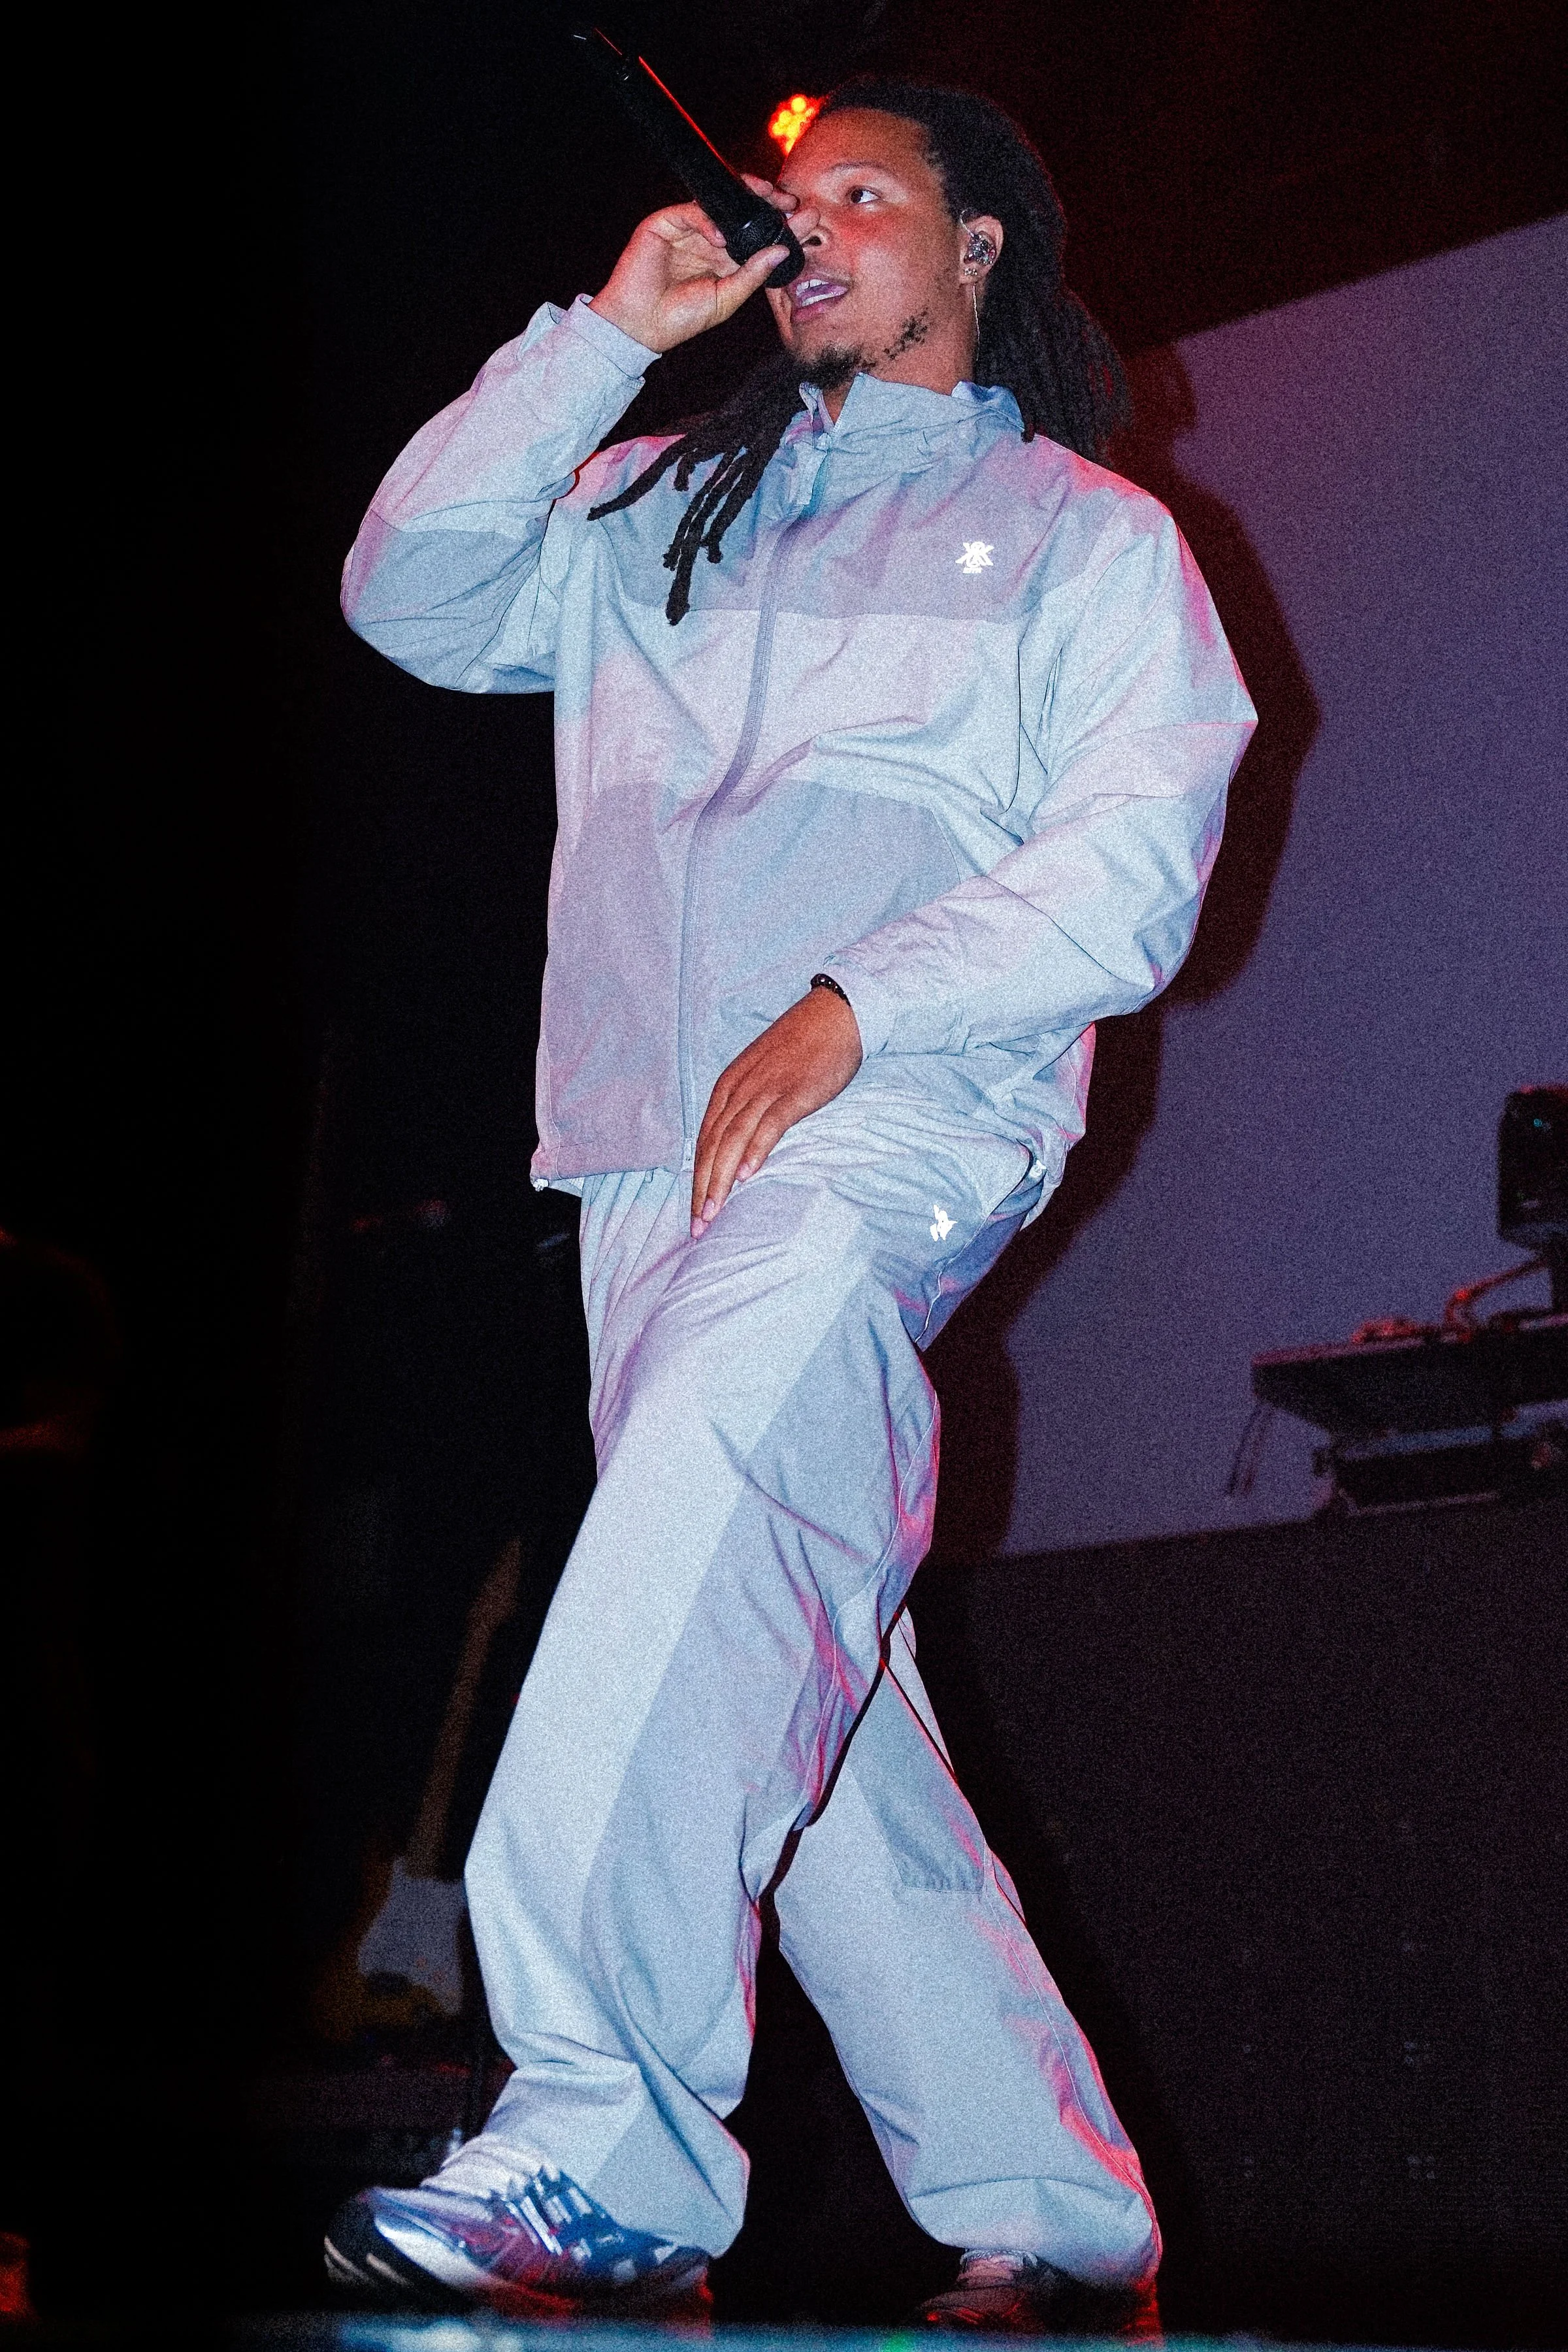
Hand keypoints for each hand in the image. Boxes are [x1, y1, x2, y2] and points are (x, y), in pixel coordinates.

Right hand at [590, 177, 809, 353]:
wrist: (639, 325)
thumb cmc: (680, 319)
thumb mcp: (726, 299)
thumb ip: (753, 275)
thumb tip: (782, 252)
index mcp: (725, 258)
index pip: (757, 235)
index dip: (780, 225)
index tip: (807, 220)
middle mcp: (709, 239)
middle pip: (743, 213)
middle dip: (768, 203)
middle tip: (791, 202)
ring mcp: (687, 229)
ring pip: (719, 204)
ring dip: (745, 202)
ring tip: (768, 205)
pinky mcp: (665, 223)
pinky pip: (690, 212)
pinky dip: (707, 220)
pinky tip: (719, 238)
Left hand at [691, 988, 862, 1236]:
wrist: (834, 1015)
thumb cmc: (800, 1048)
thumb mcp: (762, 1076)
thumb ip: (746, 1108)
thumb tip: (737, 1147)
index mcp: (727, 1087)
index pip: (705, 1140)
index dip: (697, 1179)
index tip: (695, 1212)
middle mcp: (739, 1089)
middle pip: (713, 1145)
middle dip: (703, 1188)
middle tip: (699, 1226)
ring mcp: (766, 1090)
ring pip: (733, 1140)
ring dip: (721, 1179)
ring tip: (714, 1212)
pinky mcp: (793, 1093)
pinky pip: (769, 1126)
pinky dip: (756, 1150)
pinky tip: (748, 1175)